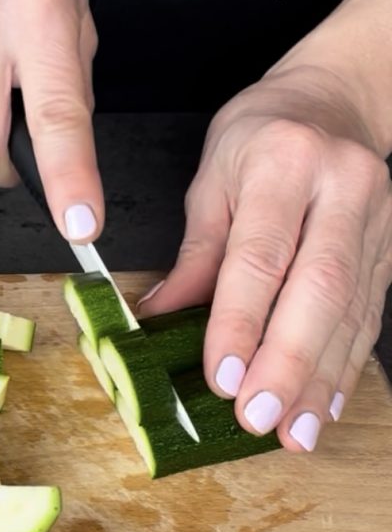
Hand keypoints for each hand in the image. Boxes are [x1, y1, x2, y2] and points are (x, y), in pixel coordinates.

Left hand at [140, 65, 391, 450]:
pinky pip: (369, 313)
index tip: (221, 376)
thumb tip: (162, 317)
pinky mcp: (390, 247)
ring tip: (296, 432)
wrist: (334, 99)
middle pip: (318, 289)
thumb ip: (194, 254)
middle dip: (288, 363)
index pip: (259, 256)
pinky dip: (345, 365)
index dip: (240, 322)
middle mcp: (340, 190)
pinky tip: (327, 403)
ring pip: (351, 310)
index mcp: (283, 165)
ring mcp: (376, 219)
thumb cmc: (259, 137)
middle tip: (260, 418)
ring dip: (321, 379)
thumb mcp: (210, 180)